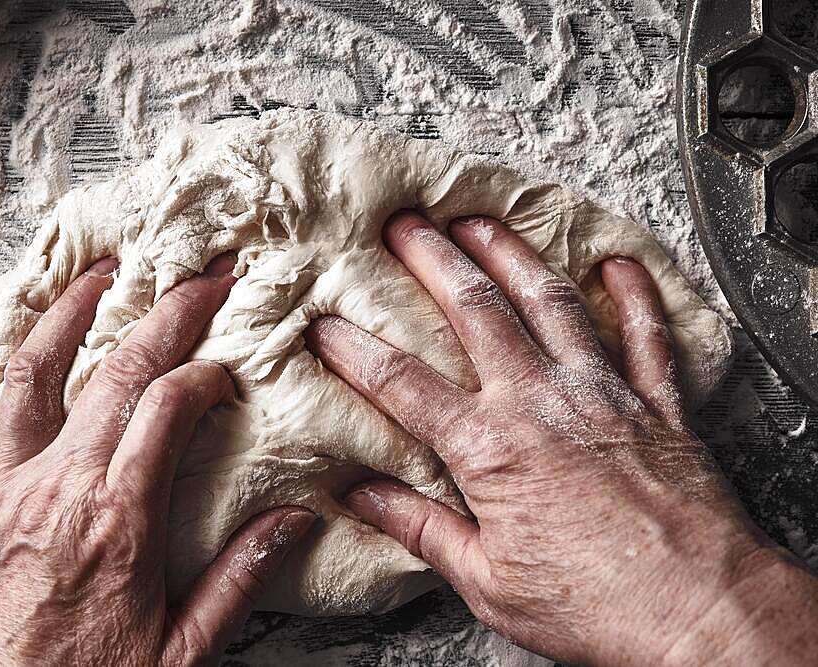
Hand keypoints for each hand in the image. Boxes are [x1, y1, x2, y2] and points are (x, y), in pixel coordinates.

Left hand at [0, 255, 315, 665]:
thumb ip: (238, 578)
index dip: (203, 374)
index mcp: (119, 522)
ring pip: (32, 371)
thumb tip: (296, 520)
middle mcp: (57, 489)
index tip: (223, 367)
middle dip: (165, 314)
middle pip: (115, 373)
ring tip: (104, 269)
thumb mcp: (180, 652)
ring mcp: (0, 487)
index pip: (169, 409)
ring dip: (70, 309)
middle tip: (199, 277)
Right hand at [305, 212, 817, 666]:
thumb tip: (361, 495)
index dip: (355, 350)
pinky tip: (617, 265)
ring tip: (481, 221)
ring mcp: (602, 394)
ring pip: (549, 303)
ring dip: (511, 255)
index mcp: (490, 448)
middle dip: (433, 260)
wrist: (699, 612)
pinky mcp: (657, 405)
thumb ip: (420, 528)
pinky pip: (646, 334)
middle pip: (476, 311)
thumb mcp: (487, 581)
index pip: (403, 383)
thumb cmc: (594, 607)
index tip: (325, 326)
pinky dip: (633, 295)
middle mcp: (541, 402)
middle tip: (406, 225)